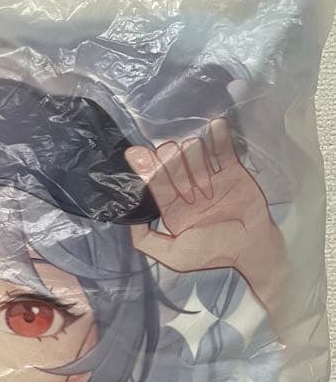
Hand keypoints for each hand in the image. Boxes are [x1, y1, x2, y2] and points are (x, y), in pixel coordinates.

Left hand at [124, 118, 278, 276]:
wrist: (252, 249)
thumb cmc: (213, 254)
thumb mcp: (173, 256)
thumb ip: (146, 240)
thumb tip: (129, 218)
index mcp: (172, 207)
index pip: (155, 183)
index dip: (146, 168)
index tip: (136, 153)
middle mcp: (188, 189)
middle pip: (173, 166)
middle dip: (170, 161)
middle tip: (171, 157)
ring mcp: (211, 178)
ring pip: (195, 155)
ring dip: (193, 154)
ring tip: (198, 163)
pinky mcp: (232, 171)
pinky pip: (224, 150)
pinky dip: (220, 138)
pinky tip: (216, 125)